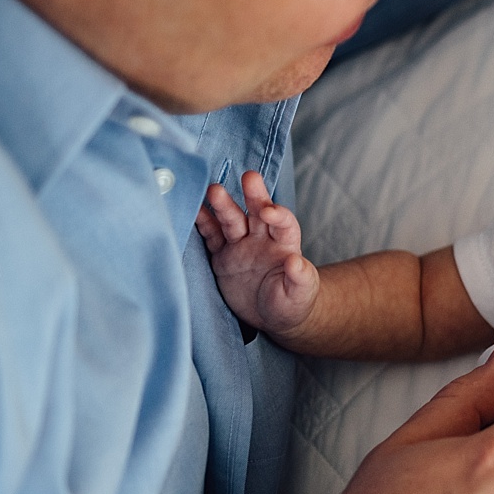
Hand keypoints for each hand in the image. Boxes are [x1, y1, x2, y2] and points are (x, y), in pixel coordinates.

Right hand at [196, 170, 318, 340]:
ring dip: (223, 205)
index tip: (268, 212)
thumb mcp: (300, 294)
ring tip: (213, 190)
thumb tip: (296, 261)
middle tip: (249, 176)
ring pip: (232, 220)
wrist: (271, 317)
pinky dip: (203, 223)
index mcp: (285, 244)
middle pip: (257, 211)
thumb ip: (300, 277)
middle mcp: (262, 238)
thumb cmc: (292, 303)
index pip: (284, 223)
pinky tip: (193, 209)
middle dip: (254, 194)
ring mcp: (241, 245)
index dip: (278, 214)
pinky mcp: (223, 256)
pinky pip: (212, 236)